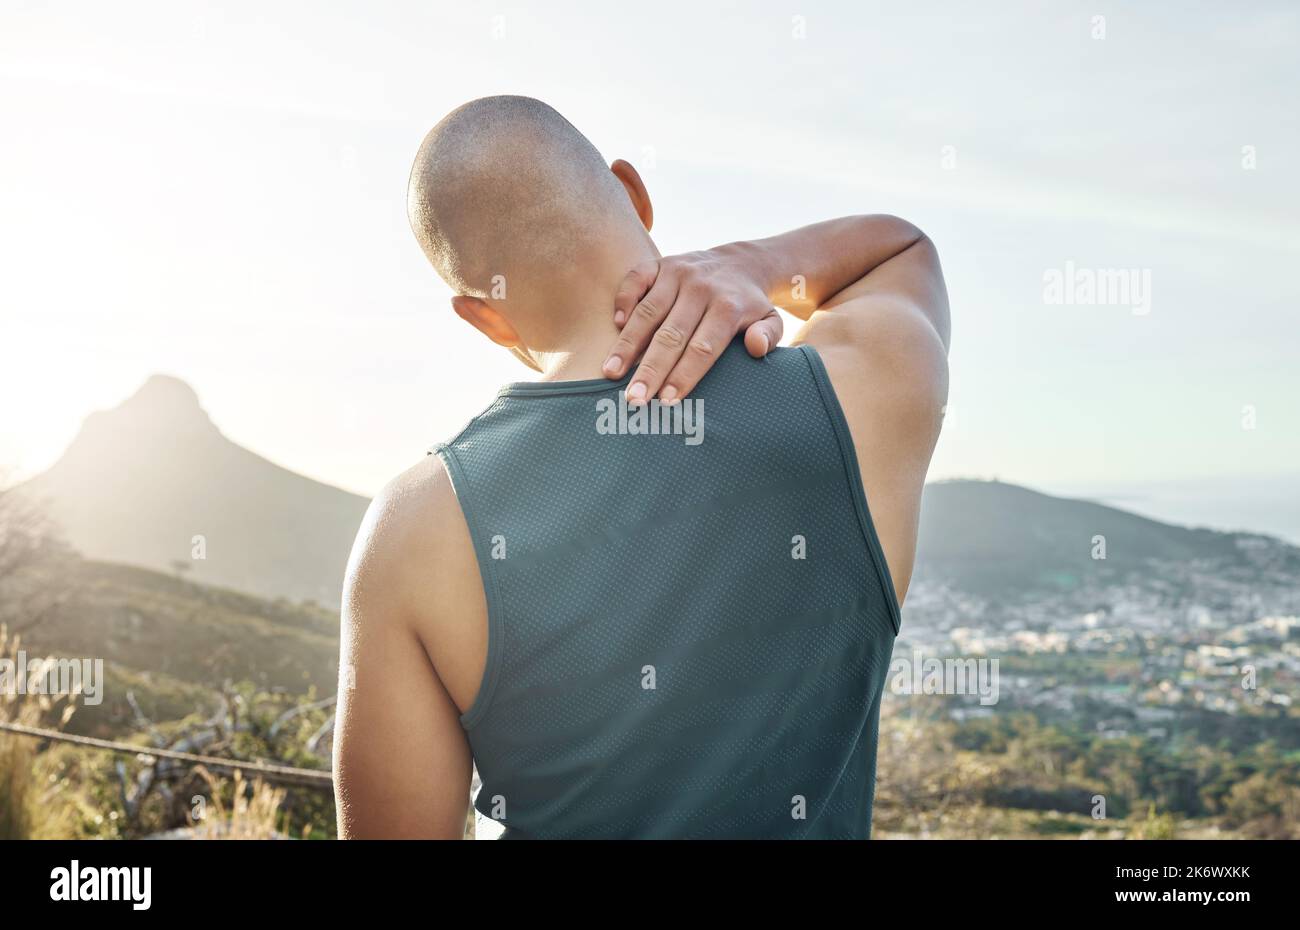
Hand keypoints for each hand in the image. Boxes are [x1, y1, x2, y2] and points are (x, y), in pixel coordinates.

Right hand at [601, 248, 782, 404]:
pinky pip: (636, 279)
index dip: (684, 375)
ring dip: (627, 344)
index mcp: (728, 307)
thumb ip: (769, 336)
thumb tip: (756, 348)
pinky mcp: (660, 263)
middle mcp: (701, 288)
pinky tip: (616, 327)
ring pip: (648, 312)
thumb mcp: (771, 319)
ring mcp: (678, 272)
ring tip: (610, 372)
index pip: (703, 348)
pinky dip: (623, 300)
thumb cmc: (749, 305)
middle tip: (633, 399)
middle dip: (650, 370)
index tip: (667, 401)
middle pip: (671, 335)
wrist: (740, 261)